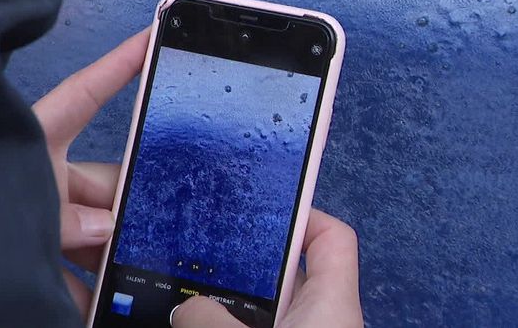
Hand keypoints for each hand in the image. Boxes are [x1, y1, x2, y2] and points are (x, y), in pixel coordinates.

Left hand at [32, 29, 150, 317]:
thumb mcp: (13, 211)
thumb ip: (62, 218)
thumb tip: (104, 226)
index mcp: (33, 145)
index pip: (84, 94)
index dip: (118, 64)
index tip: (151, 36)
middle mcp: (38, 178)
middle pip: (100, 180)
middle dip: (126, 200)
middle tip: (157, 218)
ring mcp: (36, 219)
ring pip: (91, 231)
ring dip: (110, 254)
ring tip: (134, 273)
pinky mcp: (32, 260)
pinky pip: (72, 272)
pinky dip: (88, 290)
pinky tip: (102, 306)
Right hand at [171, 209, 362, 327]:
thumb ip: (213, 321)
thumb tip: (186, 308)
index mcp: (332, 304)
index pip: (331, 237)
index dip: (302, 212)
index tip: (263, 202)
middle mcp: (319, 319)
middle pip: (283, 272)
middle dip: (242, 263)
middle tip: (204, 253)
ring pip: (262, 308)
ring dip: (228, 300)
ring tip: (188, 291)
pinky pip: (251, 326)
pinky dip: (226, 321)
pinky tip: (190, 321)